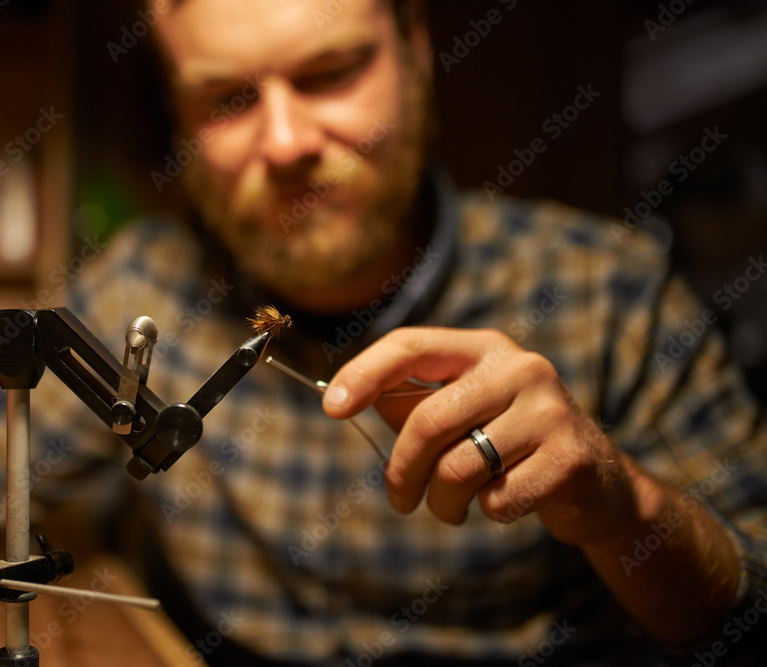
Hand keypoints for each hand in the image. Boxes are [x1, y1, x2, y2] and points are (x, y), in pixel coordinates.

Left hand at [322, 327, 632, 546]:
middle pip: (426, 421)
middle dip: (402, 471)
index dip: (365, 374)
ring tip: (450, 508)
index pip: (411, 347)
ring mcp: (549, 410)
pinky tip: (504, 503)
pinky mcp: (568, 457)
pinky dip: (488, 512)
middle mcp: (519, 368)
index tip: (331, 408)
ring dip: (441, 503)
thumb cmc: (508, 445)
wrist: (596, 484)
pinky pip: (497, 498)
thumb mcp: (462, 414)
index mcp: (483, 349)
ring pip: (457, 467)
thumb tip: (347, 398)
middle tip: (399, 500)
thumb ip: (410, 404)